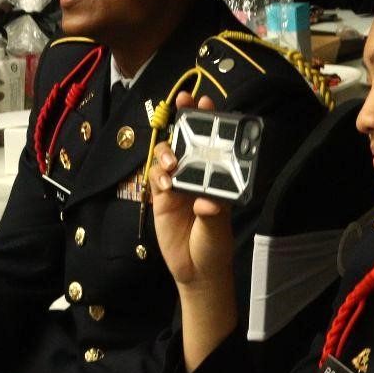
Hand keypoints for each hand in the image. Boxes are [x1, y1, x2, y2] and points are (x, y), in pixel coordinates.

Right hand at [150, 95, 236, 289]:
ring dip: (168, 150)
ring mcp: (177, 185)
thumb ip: (213, 215)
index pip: (213, 142)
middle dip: (183, 118)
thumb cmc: (214, 247)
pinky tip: (164, 181)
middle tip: (182, 101)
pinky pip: (155, 177)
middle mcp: (197, 175)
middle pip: (187, 140)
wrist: (195, 272)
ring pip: (167, 154)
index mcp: (217, 177)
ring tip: (173, 161)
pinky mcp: (161, 197)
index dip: (208, 120)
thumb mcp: (218, 231)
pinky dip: (157, 173)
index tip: (205, 100)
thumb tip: (206, 201)